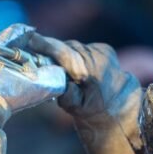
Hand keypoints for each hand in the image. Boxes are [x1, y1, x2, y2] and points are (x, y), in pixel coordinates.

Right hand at [27, 35, 142, 153]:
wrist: (123, 110)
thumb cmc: (97, 113)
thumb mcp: (76, 109)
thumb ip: (63, 93)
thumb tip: (52, 79)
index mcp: (88, 71)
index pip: (62, 51)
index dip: (43, 44)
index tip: (29, 40)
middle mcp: (96, 56)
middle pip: (65, 47)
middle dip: (52, 52)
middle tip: (39, 62)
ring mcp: (102, 51)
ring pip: (73, 47)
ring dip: (65, 55)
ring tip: (60, 71)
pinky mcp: (105, 49)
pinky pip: (82, 48)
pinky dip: (76, 56)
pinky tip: (77, 70)